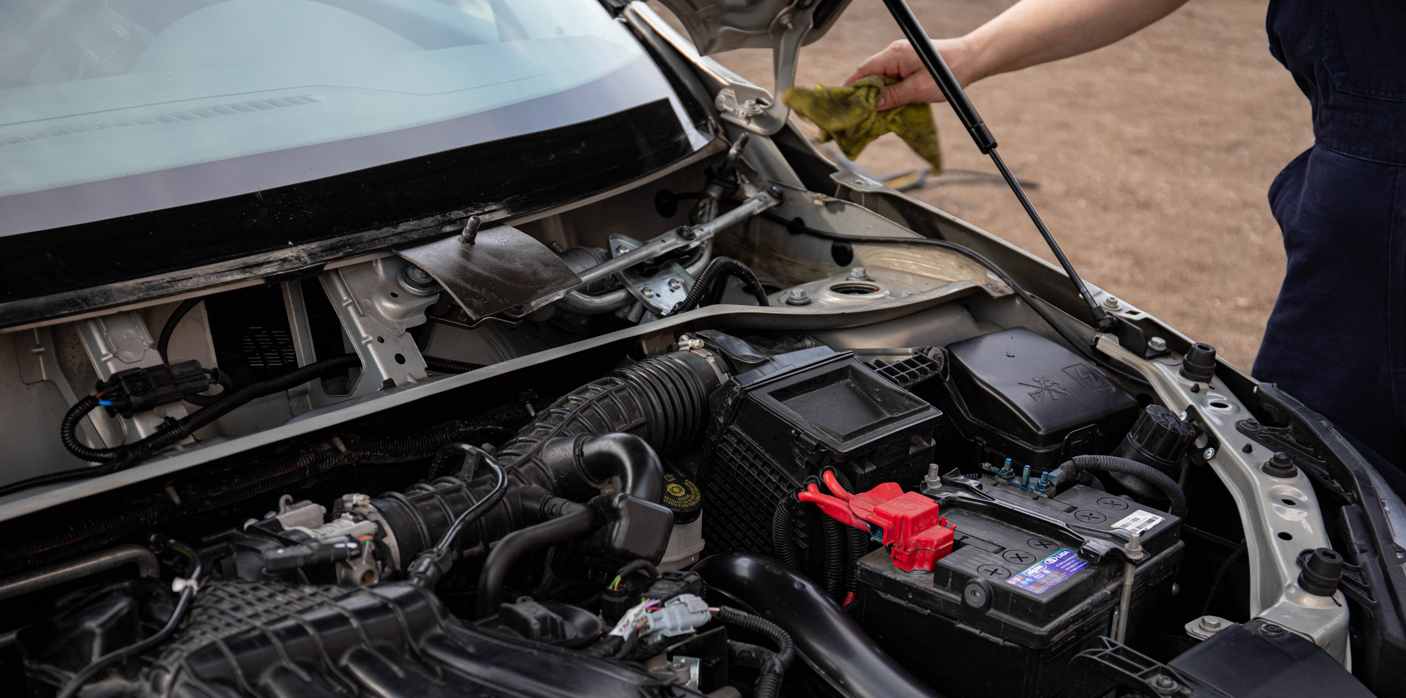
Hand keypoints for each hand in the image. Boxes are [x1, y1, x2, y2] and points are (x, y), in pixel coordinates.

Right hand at [846, 37, 979, 110]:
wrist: (971, 59)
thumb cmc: (950, 71)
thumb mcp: (918, 90)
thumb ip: (893, 97)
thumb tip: (872, 105)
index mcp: (894, 55)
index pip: (864, 71)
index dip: (852, 89)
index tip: (844, 105)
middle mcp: (894, 54)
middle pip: (869, 76)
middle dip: (864, 95)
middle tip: (858, 115)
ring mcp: (901, 58)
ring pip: (880, 79)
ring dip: (877, 96)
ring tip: (872, 115)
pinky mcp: (907, 65)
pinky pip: (890, 79)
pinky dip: (887, 92)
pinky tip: (887, 106)